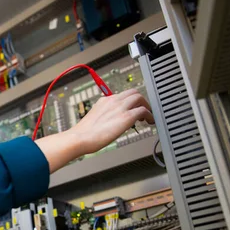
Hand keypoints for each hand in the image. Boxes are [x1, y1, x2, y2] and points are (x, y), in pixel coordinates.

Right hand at [35, 89, 153, 172]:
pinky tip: (150, 122)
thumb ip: (103, 117)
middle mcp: (113, 101)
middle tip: (143, 111)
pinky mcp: (126, 116)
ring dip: (146, 106)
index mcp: (104, 101)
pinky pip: (144, 110)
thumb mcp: (93, 120)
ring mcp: (120, 107)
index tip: (133, 109)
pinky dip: (150, 115)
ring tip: (148, 117)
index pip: (122, 95)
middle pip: (133, 92)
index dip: (130, 101)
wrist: (80, 138)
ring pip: (140, 98)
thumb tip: (107, 124)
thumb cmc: (84, 134)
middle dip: (141, 101)